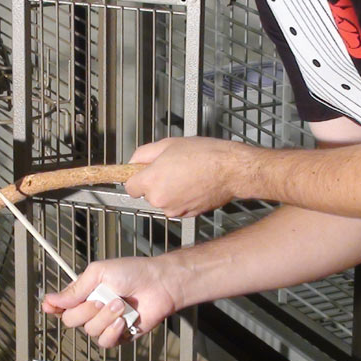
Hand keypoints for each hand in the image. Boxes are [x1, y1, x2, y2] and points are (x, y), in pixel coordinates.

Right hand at [42, 256, 183, 347]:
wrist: (159, 284)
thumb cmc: (133, 272)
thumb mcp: (99, 273)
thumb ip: (75, 289)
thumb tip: (50, 300)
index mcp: (85, 292)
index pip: (61, 306)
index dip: (54, 308)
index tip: (50, 307)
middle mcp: (92, 309)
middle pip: (71, 321)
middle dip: (85, 310)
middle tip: (102, 299)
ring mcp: (105, 323)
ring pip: (90, 331)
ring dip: (105, 318)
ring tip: (120, 305)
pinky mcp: (119, 335)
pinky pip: (105, 342)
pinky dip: (113, 331)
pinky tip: (123, 320)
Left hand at [125, 137, 252, 216]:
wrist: (230, 169)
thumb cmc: (204, 155)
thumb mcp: (168, 144)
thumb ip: (143, 154)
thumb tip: (133, 162)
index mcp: (151, 181)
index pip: (130, 187)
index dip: (136, 178)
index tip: (142, 173)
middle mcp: (159, 199)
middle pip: (147, 194)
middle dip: (155, 183)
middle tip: (171, 168)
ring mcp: (173, 210)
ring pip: (163, 201)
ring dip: (169, 191)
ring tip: (186, 175)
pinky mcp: (187, 215)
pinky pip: (176, 206)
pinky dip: (181, 198)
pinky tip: (193, 185)